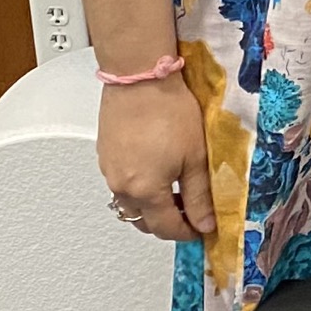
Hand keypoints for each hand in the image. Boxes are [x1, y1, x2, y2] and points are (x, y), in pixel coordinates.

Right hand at [97, 73, 213, 242]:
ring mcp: (109, 170)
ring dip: (151, 207)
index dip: (187, 233)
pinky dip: (138, 188)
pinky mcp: (105, 155)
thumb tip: (205, 223)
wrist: (140, 77)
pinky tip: (156, 173)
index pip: (166, 228)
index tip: (201, 229)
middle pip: (144, 221)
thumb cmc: (169, 111)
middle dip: (168, 223)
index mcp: (144, 191)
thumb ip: (201, 196)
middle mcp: (121, 185)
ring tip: (175, 192)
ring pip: (130, 204)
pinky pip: (120, 184)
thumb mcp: (196, 158)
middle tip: (191, 213)